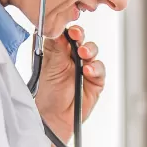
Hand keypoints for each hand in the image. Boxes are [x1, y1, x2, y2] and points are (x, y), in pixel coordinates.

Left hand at [33, 26, 104, 146]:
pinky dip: (96, 68)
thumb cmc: (46, 94)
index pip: (66, 34)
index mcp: (58, 52)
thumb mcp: (48, 67)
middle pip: (81, 40)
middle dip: (80, 36)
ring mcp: (85, 69)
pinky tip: (88, 71)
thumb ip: (54, 48)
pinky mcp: (95, 81)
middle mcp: (72, 58)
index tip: (68, 28)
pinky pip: (100, 70)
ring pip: (93, 52)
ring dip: (90, 50)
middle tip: (77, 36)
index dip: (68, 29)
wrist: (53, 118)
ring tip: (84, 54)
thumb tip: (57, 29)